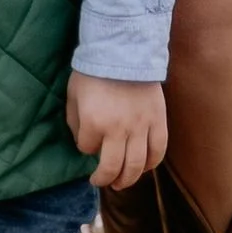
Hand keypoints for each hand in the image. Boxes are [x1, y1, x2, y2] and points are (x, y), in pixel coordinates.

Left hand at [67, 73, 167, 190]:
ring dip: (128, 180)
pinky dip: (151, 164)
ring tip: (121, 183)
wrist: (124, 48)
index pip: (86, 148)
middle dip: (104, 179)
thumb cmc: (94, 72)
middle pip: (112, 168)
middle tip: (101, 181)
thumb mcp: (73, 94)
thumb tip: (84, 143)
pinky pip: (158, 151)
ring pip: (136, 166)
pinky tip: (143, 168)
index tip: (86, 139)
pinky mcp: (158, 121)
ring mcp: (140, 126)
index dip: (85, 146)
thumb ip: (75, 121)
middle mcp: (118, 129)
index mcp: (93, 122)